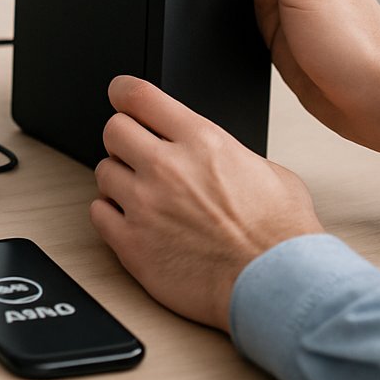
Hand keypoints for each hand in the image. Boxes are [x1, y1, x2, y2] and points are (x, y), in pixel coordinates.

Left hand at [90, 76, 322, 330]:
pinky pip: (98, 213)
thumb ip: (229, 152)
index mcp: (202, 142)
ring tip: (145, 197)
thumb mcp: (271, 172)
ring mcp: (145, 205)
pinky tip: (134, 221)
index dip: (124, 92)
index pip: (138, 95)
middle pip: (113, 129)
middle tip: (138, 154)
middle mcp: (167, 168)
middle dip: (124, 139)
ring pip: (103, 171)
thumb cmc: (281, 237)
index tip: (121, 96)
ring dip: (120, 180)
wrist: (277, 288)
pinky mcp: (131, 243)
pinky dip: (111, 214)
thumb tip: (213, 150)